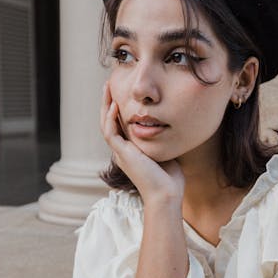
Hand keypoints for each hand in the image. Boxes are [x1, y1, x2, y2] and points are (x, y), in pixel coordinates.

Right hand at [100, 82, 184, 204]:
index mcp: (131, 150)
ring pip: (106, 125)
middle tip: (109, 84)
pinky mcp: (122, 155)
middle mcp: (123, 150)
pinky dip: (111, 119)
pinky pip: (111, 133)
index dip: (119, 107)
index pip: (120, 124)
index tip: (122, 91)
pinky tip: (114, 105)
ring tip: (107, 88)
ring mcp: (121, 153)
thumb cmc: (170, 178)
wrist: (166, 194)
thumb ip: (162, 138)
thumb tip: (171, 124)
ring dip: (105, 106)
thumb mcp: (166, 151)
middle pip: (109, 121)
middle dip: (108, 102)